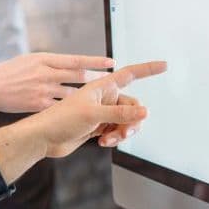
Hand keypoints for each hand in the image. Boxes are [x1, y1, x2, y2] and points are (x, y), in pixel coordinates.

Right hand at [0, 53, 114, 112]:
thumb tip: (65, 64)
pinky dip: (71, 111)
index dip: (96, 61)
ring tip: (101, 100)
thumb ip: (47, 63)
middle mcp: (45, 73)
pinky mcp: (37, 106)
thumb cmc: (6, 73)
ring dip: (87, 97)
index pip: (76, 59)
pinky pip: (60, 108)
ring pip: (73, 94)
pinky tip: (81, 114)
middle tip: (115, 82)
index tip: (111, 62)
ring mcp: (42, 90)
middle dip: (98, 79)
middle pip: (79, 76)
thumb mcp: (28, 60)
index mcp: (44, 58)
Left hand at [36, 60, 166, 157]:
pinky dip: (114, 138)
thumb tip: (145, 111)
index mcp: (102, 87)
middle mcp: (104, 98)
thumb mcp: (93, 114)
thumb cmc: (61, 120)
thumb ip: (120, 113)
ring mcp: (101, 113)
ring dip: (122, 132)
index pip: (130, 74)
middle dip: (132, 120)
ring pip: (126, 121)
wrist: (43, 138)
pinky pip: (117, 131)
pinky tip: (102, 143)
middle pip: (133, 106)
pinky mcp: (97, 127)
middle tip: (124, 133)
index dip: (147, 69)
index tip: (165, 65)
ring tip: (109, 140)